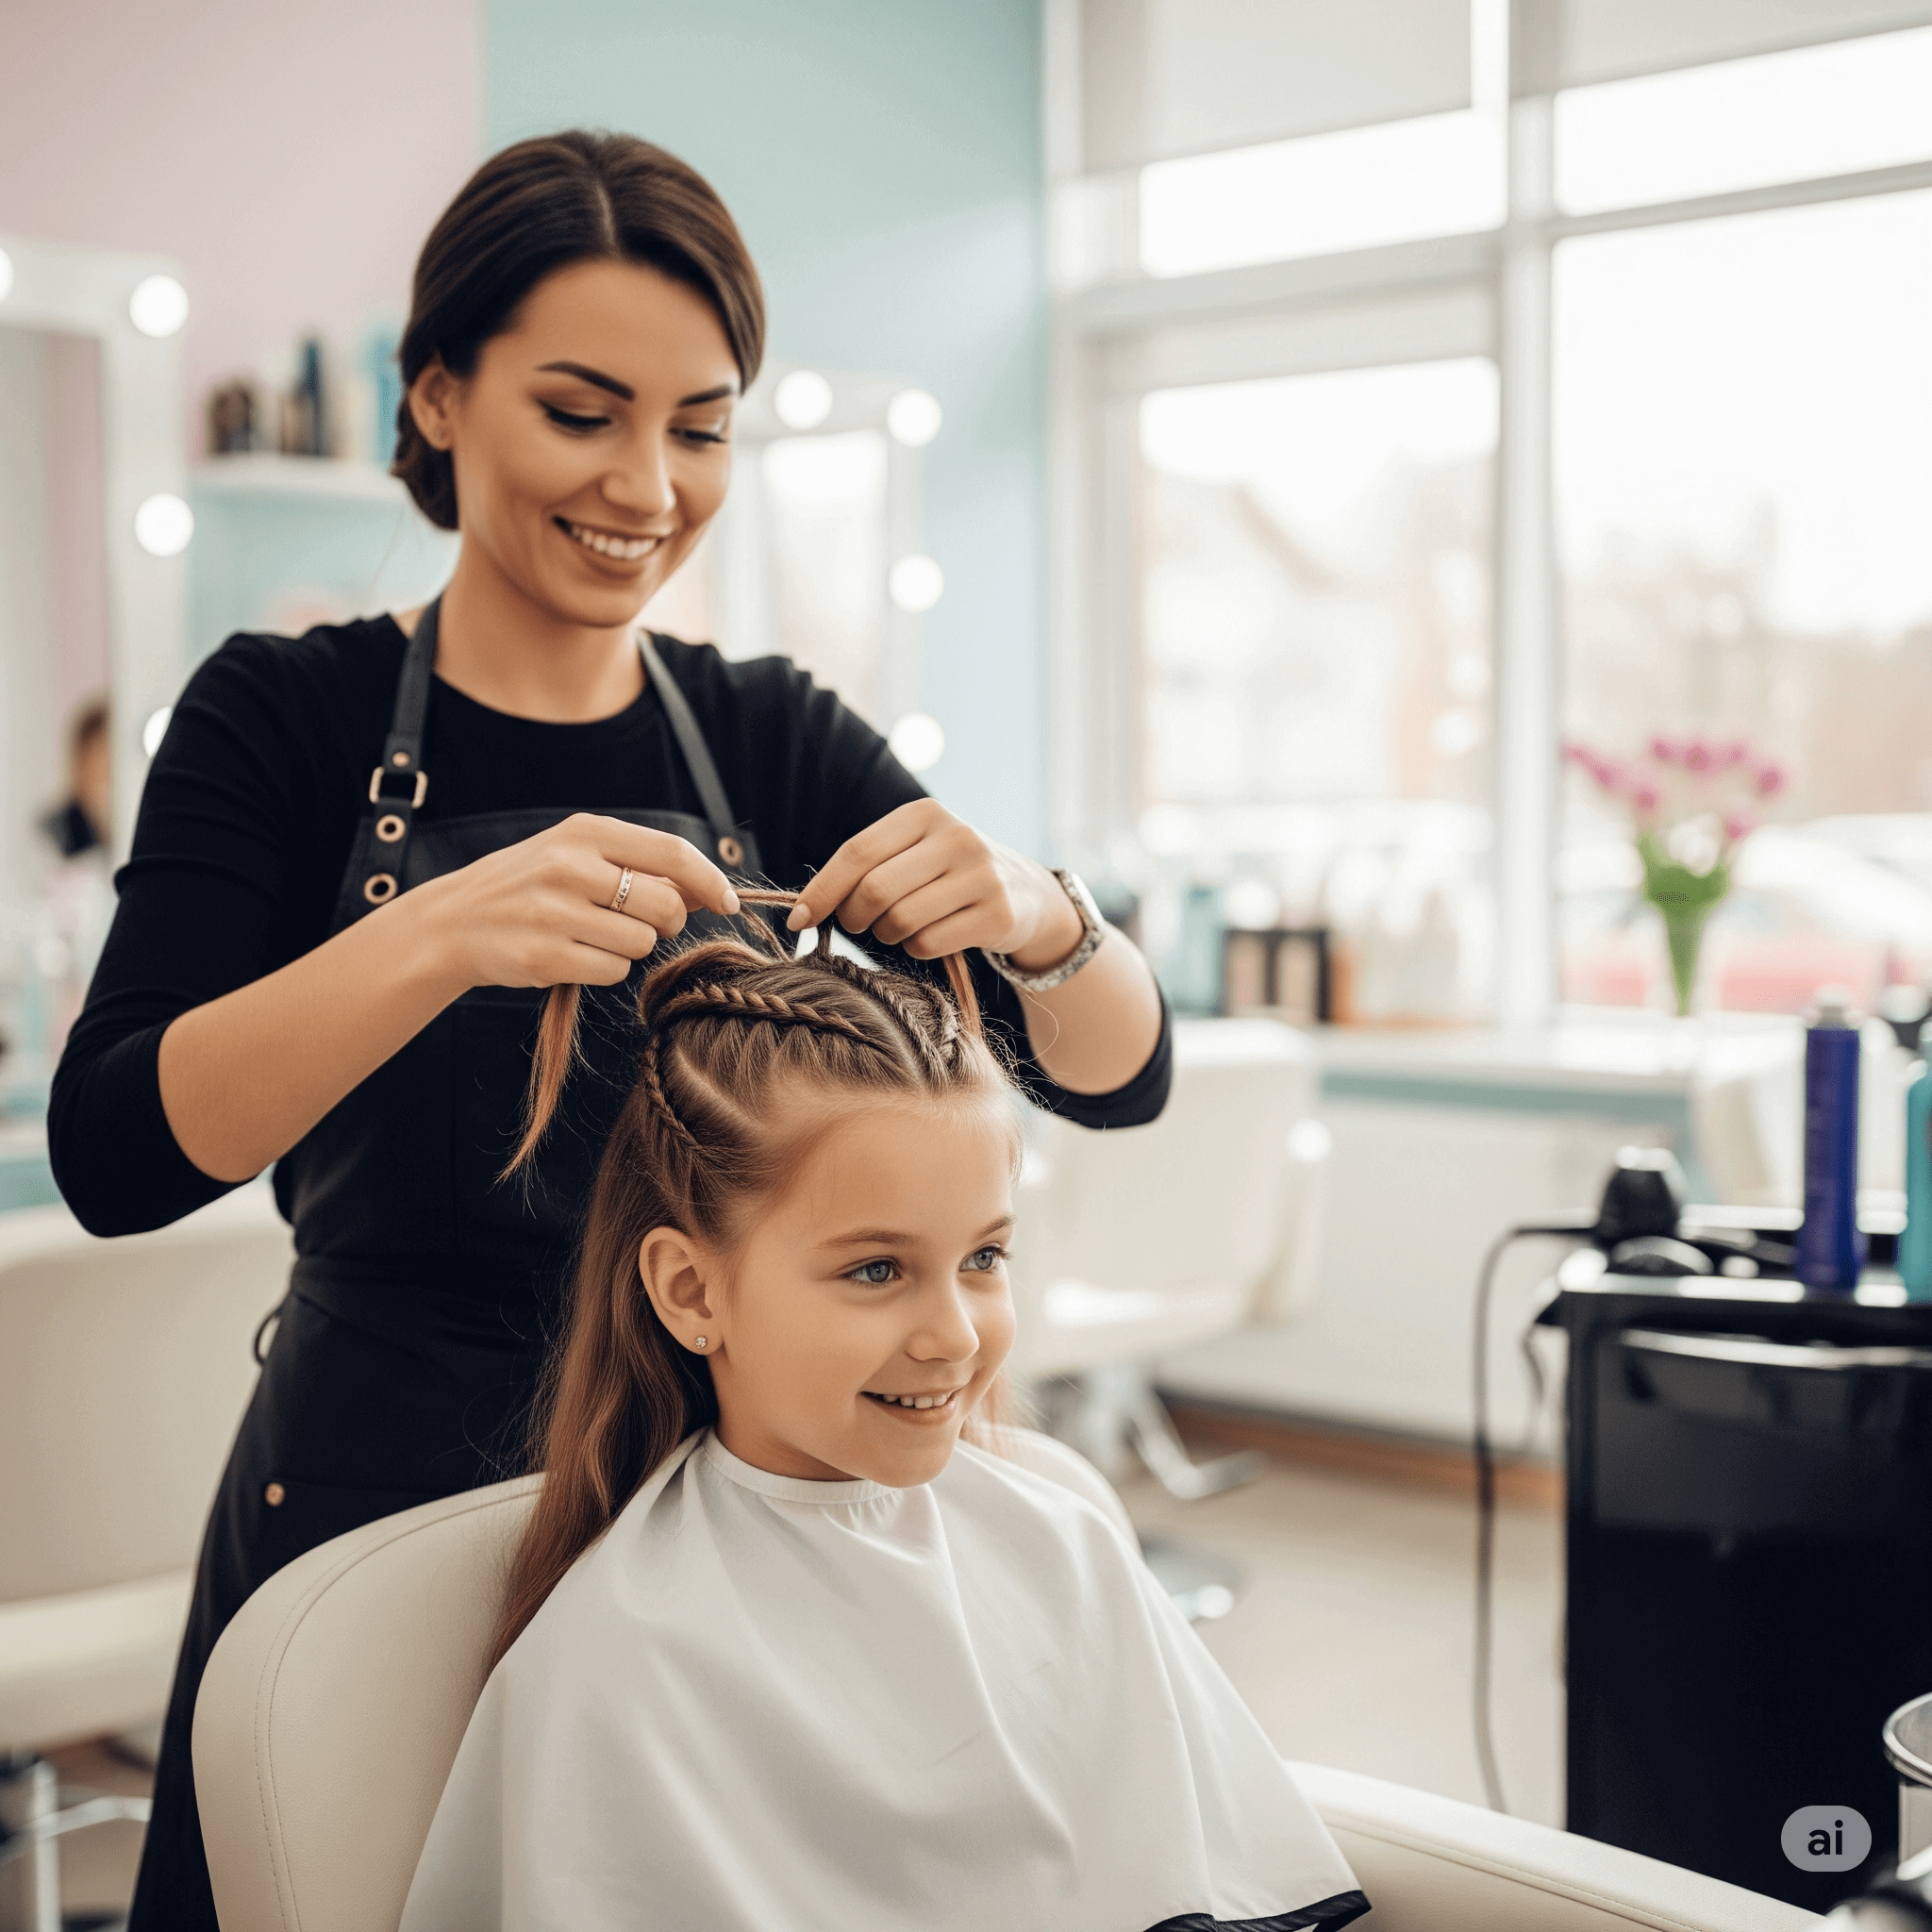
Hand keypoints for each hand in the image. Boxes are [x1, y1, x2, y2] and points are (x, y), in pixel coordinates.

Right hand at [410, 813, 739, 993]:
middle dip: (667, 922)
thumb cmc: (528, 886)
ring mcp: (555, 912)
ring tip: (592, 935)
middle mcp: (570, 866)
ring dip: (630, 948)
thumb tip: (706, 888)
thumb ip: (636, 863)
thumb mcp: (575, 853)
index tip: (728, 902)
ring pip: (642, 943)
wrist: (452, 922)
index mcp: (585, 831)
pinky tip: (574, 955)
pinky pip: (614, 971)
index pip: (672, 853)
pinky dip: (605, 969)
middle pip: (666, 905)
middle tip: (638, 923)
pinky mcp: (545, 956)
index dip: (710, 881)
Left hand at [786, 799, 1083, 968]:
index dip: (821, 889)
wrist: (1027, 892)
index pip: (857, 852)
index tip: (799, 919)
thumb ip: (868, 866)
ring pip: (900, 920)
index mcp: (925, 814)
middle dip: (854, 917)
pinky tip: (930, 937)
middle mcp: (957, 837)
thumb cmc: (948, 874)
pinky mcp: (998, 914)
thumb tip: (804, 908)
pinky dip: (917, 949)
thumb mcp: (915, 851)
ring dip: (887, 935)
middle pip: (875, 889)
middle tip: (858, 925)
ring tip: (898, 928)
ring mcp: (981, 875)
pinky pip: (928, 943)